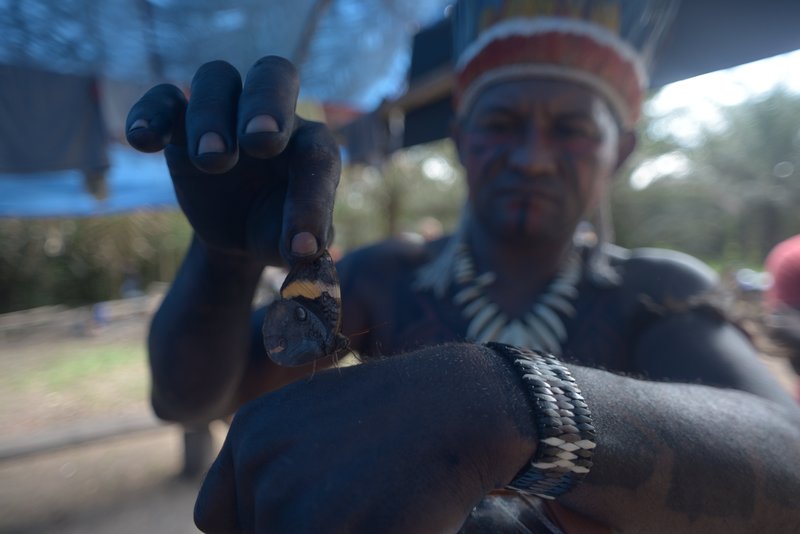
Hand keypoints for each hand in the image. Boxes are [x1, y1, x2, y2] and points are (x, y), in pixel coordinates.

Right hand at [125, 56, 339, 265]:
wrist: (239, 229)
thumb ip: (305, 248)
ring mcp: (225, 114)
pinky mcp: (181, 125)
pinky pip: (163, 99)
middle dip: (267, 104)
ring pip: (216, 79)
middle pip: (273, 74)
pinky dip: (150, 112)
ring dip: (211, 116)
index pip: (317, 156)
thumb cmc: (275, 229)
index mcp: (310, 146)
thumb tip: (305, 255)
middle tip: (259, 141)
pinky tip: (143, 141)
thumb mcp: (292, 245)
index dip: (311, 201)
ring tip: (210, 160)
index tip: (299, 245)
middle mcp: (272, 117)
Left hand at [193, 344, 535, 532]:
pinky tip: (387, 520)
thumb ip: (275, 466)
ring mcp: (288, 493)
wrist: (462, 405)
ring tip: (371, 510)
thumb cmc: (398, 419)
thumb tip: (256, 521)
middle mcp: (257, 458)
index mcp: (250, 430)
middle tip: (357, 504)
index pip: (215, 518)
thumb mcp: (317, 424)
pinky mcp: (324, 528)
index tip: (308, 519)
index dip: (258, 529)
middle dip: (304, 531)